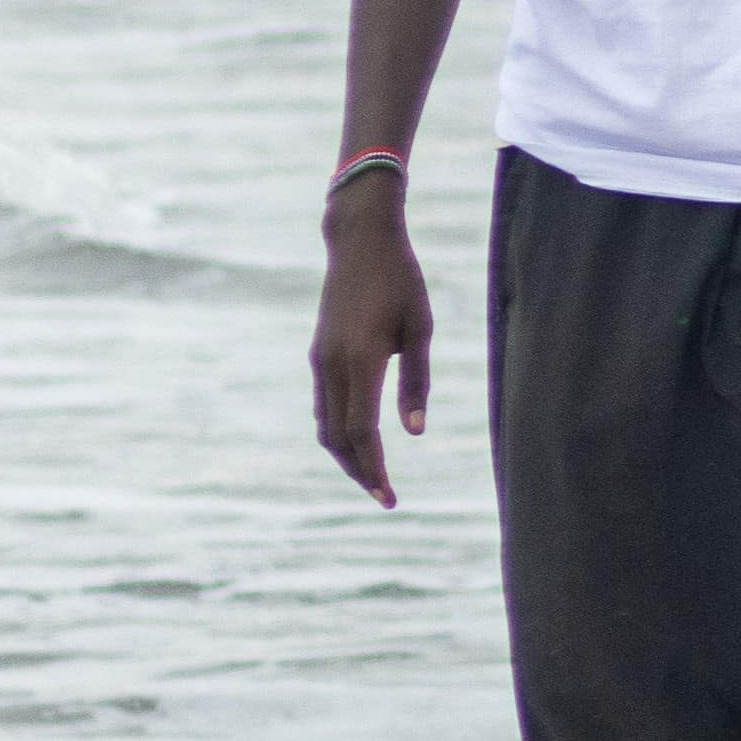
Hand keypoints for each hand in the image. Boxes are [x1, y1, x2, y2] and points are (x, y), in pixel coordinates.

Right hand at [312, 185, 433, 505]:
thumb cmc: (402, 281)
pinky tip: (359, 442)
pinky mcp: (318, 355)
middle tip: (385, 497)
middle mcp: (332, 365)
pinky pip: (323, 405)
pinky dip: (338, 431)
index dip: (374, 468)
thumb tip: (413, 431)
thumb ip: (417, 381)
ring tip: (373, 476)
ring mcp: (320, 360)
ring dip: (346, 455)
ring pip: (325, 424)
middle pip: (338, 437)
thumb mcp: (422, 329)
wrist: (359, 243)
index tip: (389, 497)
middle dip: (359, 471)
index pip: (362, 431)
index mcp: (362, 360)